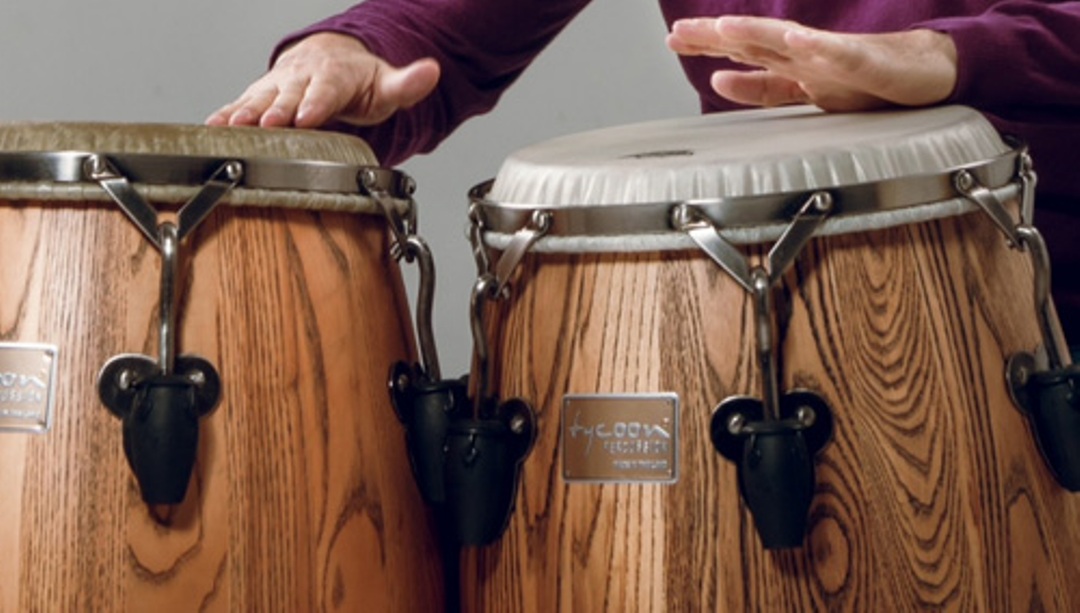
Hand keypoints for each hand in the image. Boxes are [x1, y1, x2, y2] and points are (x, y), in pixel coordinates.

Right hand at [206, 32, 439, 127]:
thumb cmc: (359, 79)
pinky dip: (226, 115)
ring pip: (260, 98)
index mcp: (335, 75)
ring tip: (232, 128)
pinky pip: (241, 104)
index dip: (317, 103)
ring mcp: (278, 86)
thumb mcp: (388, 83)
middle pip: (290, 95)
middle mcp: (302, 78)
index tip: (308, 116)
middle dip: (279, 110)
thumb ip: (408, 84)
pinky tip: (214, 128)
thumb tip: (432, 71)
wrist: (329, 58)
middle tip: (271, 124)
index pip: (327, 90)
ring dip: (246, 114)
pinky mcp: (260, 96)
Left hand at [666, 16, 957, 110]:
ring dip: (755, 33)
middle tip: (680, 30)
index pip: (742, 50)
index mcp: (791, 62)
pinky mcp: (866, 61)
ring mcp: (834, 54)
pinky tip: (797, 39)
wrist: (928, 71)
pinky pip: (841, 55)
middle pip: (754, 40)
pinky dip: (818, 47)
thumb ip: (762, 87)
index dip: (709, 44)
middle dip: (716, 34)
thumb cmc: (868, 80)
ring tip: (725, 27)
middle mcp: (806, 53)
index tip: (673, 38)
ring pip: (789, 41)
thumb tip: (718, 80)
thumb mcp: (804, 91)